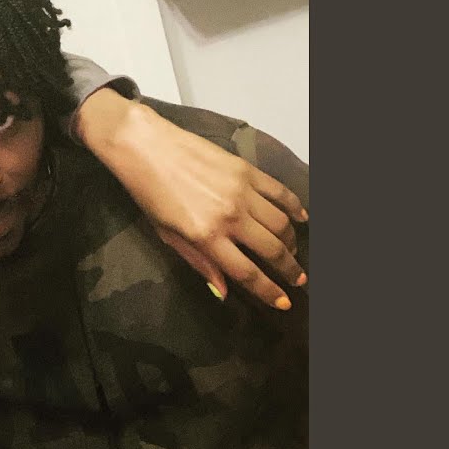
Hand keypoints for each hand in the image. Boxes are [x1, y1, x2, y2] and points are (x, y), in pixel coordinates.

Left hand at [75, 91, 307, 308]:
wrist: (146, 146)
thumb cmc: (149, 194)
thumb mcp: (167, 235)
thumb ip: (199, 262)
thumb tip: (222, 292)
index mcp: (207, 237)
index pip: (246, 272)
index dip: (269, 291)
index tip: (284, 302)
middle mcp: (230, 217)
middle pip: (271, 250)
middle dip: (289, 269)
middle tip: (298, 279)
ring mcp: (242, 192)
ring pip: (281, 223)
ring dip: (291, 241)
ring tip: (292, 251)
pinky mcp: (247, 170)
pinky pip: (280, 192)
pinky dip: (294, 206)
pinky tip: (302, 217)